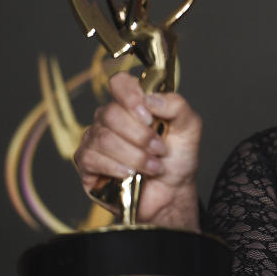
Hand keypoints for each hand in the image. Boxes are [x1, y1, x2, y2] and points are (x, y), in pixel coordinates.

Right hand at [73, 72, 201, 229]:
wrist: (172, 192)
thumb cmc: (178, 157)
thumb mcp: (189, 128)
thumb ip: (177, 106)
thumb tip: (150, 98)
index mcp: (133, 104)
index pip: (119, 83)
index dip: (131, 96)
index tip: (149, 117)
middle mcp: (110, 118)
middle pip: (110, 113)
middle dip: (140, 136)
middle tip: (159, 150)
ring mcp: (95, 139)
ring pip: (103, 138)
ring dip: (134, 155)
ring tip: (153, 167)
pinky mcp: (87, 163)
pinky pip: (91, 157)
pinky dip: (116, 167)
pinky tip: (131, 175)